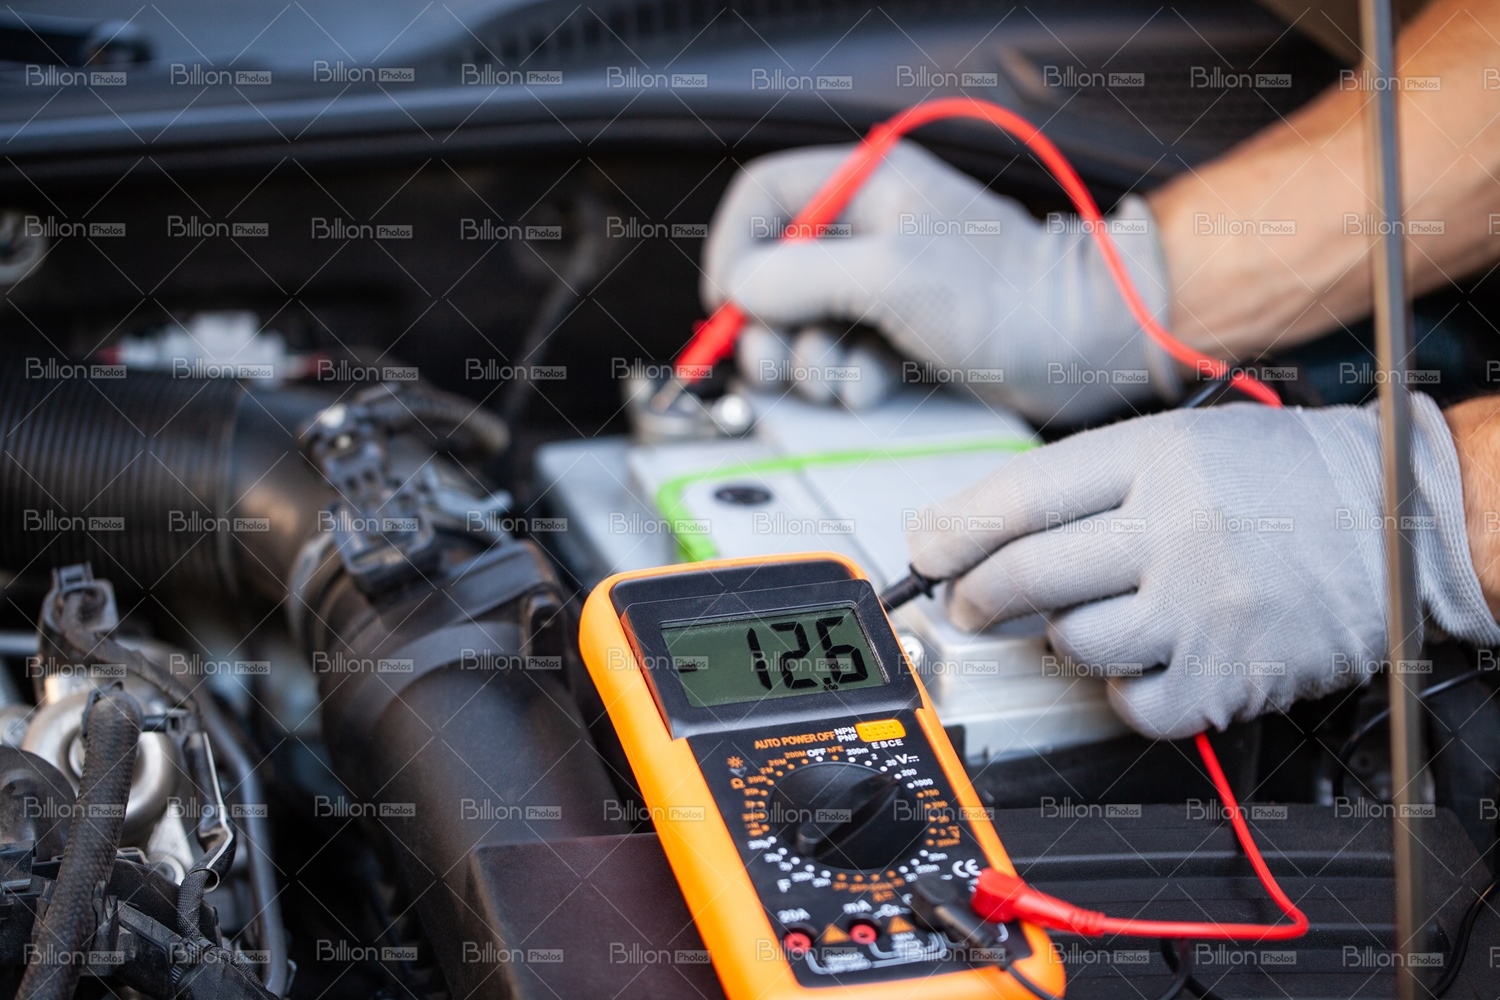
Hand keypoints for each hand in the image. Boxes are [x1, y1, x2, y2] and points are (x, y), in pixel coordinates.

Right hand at [702, 140, 1181, 424]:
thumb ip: (803, 276)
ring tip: (836, 379)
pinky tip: (869, 388)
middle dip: (767, 324)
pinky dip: (847, 378)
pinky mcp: (902, 330)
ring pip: (806, 322)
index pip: (765, 197)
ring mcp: (886, 281)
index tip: (728, 303)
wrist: (1083, 345)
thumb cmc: (1009, 297)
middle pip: (775, 269)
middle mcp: (870, 227)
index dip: (735, 249)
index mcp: (866, 184)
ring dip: (809, 361)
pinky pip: (844, 354)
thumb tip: (740, 289)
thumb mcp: (893, 276)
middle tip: (770, 364)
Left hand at [905, 396, 1499, 738]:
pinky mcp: (1229, 674)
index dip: (952, 531)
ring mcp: (1204, 607)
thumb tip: (971, 528)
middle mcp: (1176, 529)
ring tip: (1093, 615)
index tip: (924, 550)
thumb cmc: (1285, 477)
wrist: (1403, 519)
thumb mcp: (1182, 442)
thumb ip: (1082, 481)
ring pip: (1073, 643)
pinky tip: (1144, 657)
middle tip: (969, 602)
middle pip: (1028, 576)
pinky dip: (1122, 689)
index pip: (1020, 496)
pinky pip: (1132, 703)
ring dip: (1062, 636)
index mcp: (1158, 457)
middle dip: (977, 597)